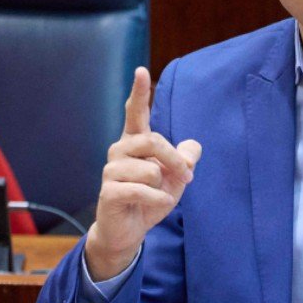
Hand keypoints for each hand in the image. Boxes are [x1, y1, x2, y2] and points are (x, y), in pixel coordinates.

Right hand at [84, 67, 200, 280]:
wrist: (128, 232)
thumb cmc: (149, 200)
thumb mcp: (175, 179)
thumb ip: (184, 159)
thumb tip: (193, 147)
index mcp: (135, 143)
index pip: (136, 113)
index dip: (139, 92)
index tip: (142, 70)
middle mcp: (120, 151)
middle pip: (154, 141)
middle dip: (175, 161)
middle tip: (186, 177)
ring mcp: (111, 170)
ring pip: (150, 170)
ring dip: (163, 187)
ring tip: (156, 197)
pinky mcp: (109, 191)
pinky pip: (143, 191)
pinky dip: (157, 201)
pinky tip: (154, 207)